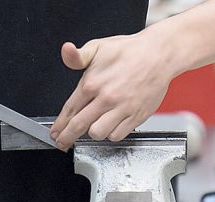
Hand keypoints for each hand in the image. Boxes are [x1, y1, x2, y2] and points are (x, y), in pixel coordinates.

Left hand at [51, 30, 176, 149]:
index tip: (55, 133)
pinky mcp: (136, 116)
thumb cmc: (129, 51)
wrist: (158, 54)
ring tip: (91, 128)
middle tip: (63, 142)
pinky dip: (111, 134)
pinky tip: (109, 126)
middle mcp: (106, 98)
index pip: (70, 110)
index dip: (60, 124)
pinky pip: (117, 135)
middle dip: (67, 137)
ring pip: (98, 133)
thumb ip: (77, 56)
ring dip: (92, 133)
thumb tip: (66, 51)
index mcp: (92, 83)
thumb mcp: (98, 47)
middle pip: (79, 126)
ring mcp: (121, 109)